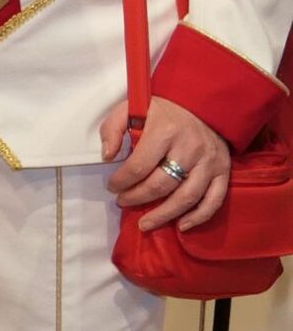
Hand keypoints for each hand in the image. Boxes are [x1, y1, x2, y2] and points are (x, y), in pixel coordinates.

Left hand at [101, 94, 232, 233]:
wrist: (203, 103)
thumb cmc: (162, 110)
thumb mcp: (131, 108)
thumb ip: (113, 129)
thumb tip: (107, 156)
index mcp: (164, 131)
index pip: (139, 166)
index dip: (122, 181)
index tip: (112, 187)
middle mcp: (189, 148)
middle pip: (161, 184)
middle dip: (138, 198)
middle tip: (123, 202)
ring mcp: (209, 162)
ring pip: (187, 197)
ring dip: (164, 215)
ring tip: (145, 223)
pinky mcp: (223, 171)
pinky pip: (214, 200)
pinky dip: (198, 217)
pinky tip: (182, 226)